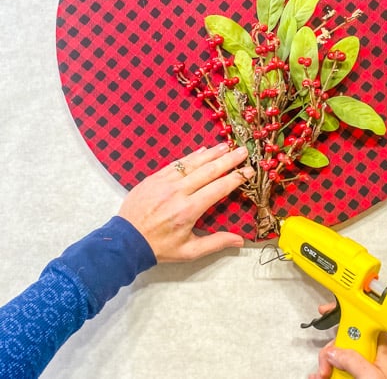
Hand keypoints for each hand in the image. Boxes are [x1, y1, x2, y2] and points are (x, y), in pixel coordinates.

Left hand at [118, 143, 253, 262]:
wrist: (125, 242)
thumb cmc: (159, 248)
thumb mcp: (189, 251)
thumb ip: (215, 243)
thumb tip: (240, 241)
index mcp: (188, 210)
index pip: (218, 188)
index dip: (236, 178)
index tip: (249, 171)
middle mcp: (178, 192)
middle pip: (208, 171)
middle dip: (228, 159)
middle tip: (243, 150)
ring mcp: (164, 183)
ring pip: (192, 163)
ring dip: (211, 153)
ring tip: (226, 146)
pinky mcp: (153, 178)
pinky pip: (176, 163)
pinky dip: (191, 156)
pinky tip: (202, 150)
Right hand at [309, 304, 386, 378]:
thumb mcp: (371, 377)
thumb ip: (352, 360)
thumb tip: (334, 351)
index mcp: (384, 347)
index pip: (363, 320)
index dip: (344, 314)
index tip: (325, 311)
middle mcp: (375, 353)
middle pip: (345, 339)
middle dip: (330, 352)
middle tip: (325, 367)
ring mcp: (367, 366)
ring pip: (340, 355)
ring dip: (327, 366)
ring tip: (322, 377)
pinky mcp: (359, 376)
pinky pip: (340, 369)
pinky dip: (329, 373)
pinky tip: (321, 378)